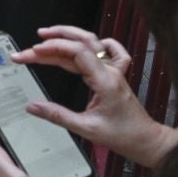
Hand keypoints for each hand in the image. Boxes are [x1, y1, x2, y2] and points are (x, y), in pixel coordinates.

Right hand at [13, 26, 177, 166]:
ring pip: (92, 43)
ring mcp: (114, 71)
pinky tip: (84, 42)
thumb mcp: (87, 129)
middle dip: (54, 40)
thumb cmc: (123, 136)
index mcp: (105, 81)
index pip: (77, 52)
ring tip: (47, 36)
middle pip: (81, 43)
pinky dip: (97, 43)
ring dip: (69, 36)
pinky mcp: (115, 74)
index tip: (33, 53)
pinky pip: (110, 50)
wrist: (146, 141)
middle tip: (31, 47)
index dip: (53, 48)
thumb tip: (33, 107)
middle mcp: (110, 71)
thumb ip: (58, 116)